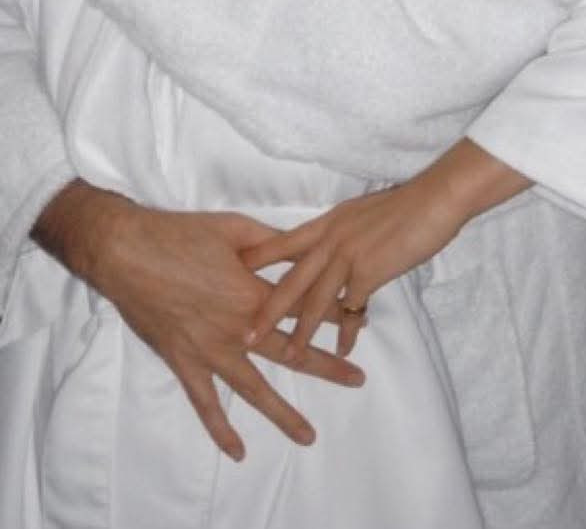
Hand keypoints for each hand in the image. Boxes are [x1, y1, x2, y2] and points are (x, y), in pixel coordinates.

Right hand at [34, 182, 362, 460]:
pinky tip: (238, 451)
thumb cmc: (182, 234)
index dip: (338, 313)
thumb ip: (276, 244)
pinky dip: (220, 429)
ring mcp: (210, 350)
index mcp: (254, 292)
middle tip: (358, 378)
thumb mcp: (238, 229)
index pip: (307, 307)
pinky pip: (204, 403)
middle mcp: (238, 328)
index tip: (362, 319)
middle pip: (292, 352)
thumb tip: (310, 246)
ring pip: (254, 389)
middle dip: (329, 365)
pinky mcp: (183, 362)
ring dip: (283, 412)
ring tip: (309, 435)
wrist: (126, 251)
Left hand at [243, 139, 529, 358]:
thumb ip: (346, 231)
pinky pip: (352, 310)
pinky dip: (348, 332)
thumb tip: (337, 247)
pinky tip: (345, 348)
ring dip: (301, 333)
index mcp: (328, 222)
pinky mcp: (369, 271)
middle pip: (289, 281)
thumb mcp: (365, 213)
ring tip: (289, 356)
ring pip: (315, 301)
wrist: (436, 198)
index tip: (230, 277)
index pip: (282, 243)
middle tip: (245, 336)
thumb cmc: (408, 203)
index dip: (256, 261)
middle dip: (266, 311)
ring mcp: (348, 256)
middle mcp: (331, 239)